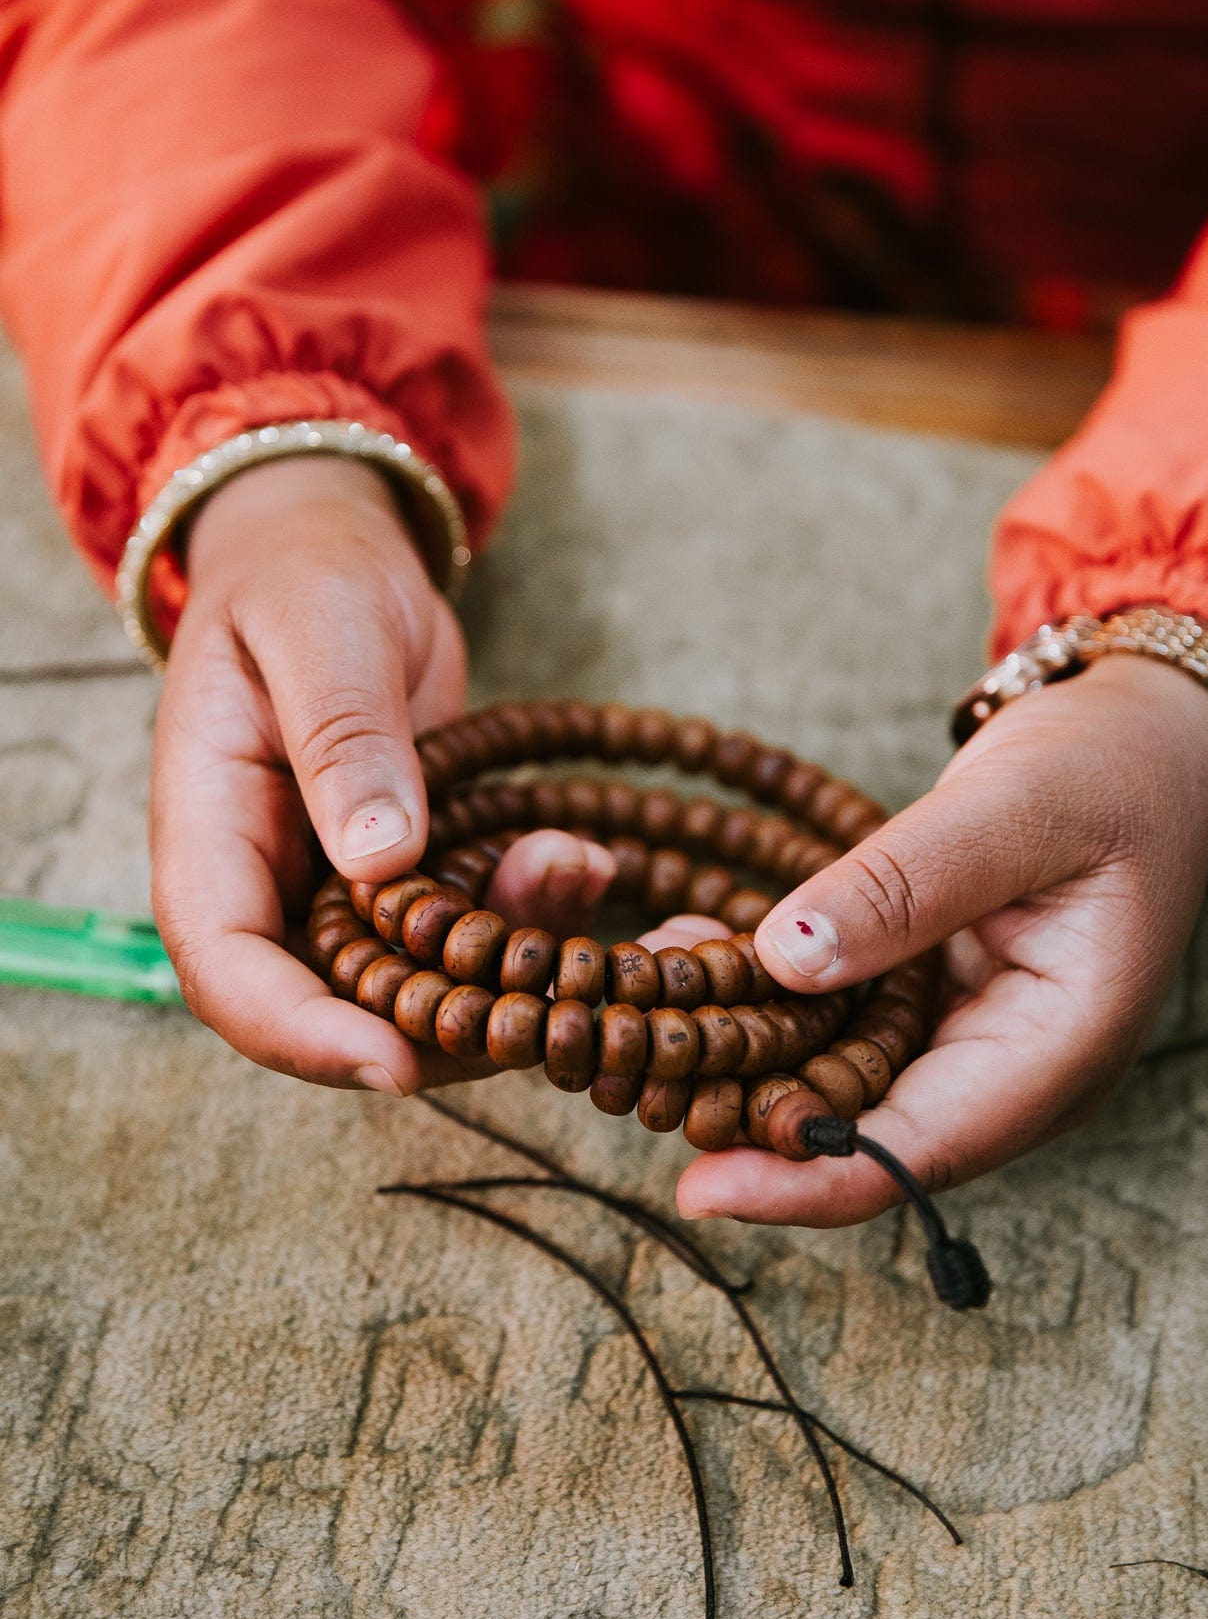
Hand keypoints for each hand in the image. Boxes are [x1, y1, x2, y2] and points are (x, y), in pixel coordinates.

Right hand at [151, 455, 612, 1094]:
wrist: (334, 554)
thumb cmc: (306, 575)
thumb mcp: (320, 628)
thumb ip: (342, 735)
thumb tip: (378, 861)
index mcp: (209, 832)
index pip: (230, 973)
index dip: (304, 1036)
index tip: (396, 1063)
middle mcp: (270, 883)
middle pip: (331, 1008)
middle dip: (439, 1024)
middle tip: (540, 1001)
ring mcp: (342, 887)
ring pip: (416, 982)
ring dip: (503, 968)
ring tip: (574, 879)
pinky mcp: (412, 876)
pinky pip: (467, 927)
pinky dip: (529, 917)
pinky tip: (585, 865)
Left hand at [675, 654, 1207, 1225]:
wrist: (1150, 739)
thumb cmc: (1109, 769)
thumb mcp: (1017, 807)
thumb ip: (907, 884)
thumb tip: (786, 959)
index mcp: (1061, 1048)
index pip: (922, 1152)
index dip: (806, 1179)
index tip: (698, 1187)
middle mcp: (1008, 1067)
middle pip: (865, 1129)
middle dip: (747, 1109)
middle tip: (635, 1060)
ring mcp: (968, 1036)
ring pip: (837, 1077)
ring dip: (742, 1047)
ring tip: (644, 994)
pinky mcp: (929, 997)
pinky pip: (837, 1021)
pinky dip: (768, 997)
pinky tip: (694, 954)